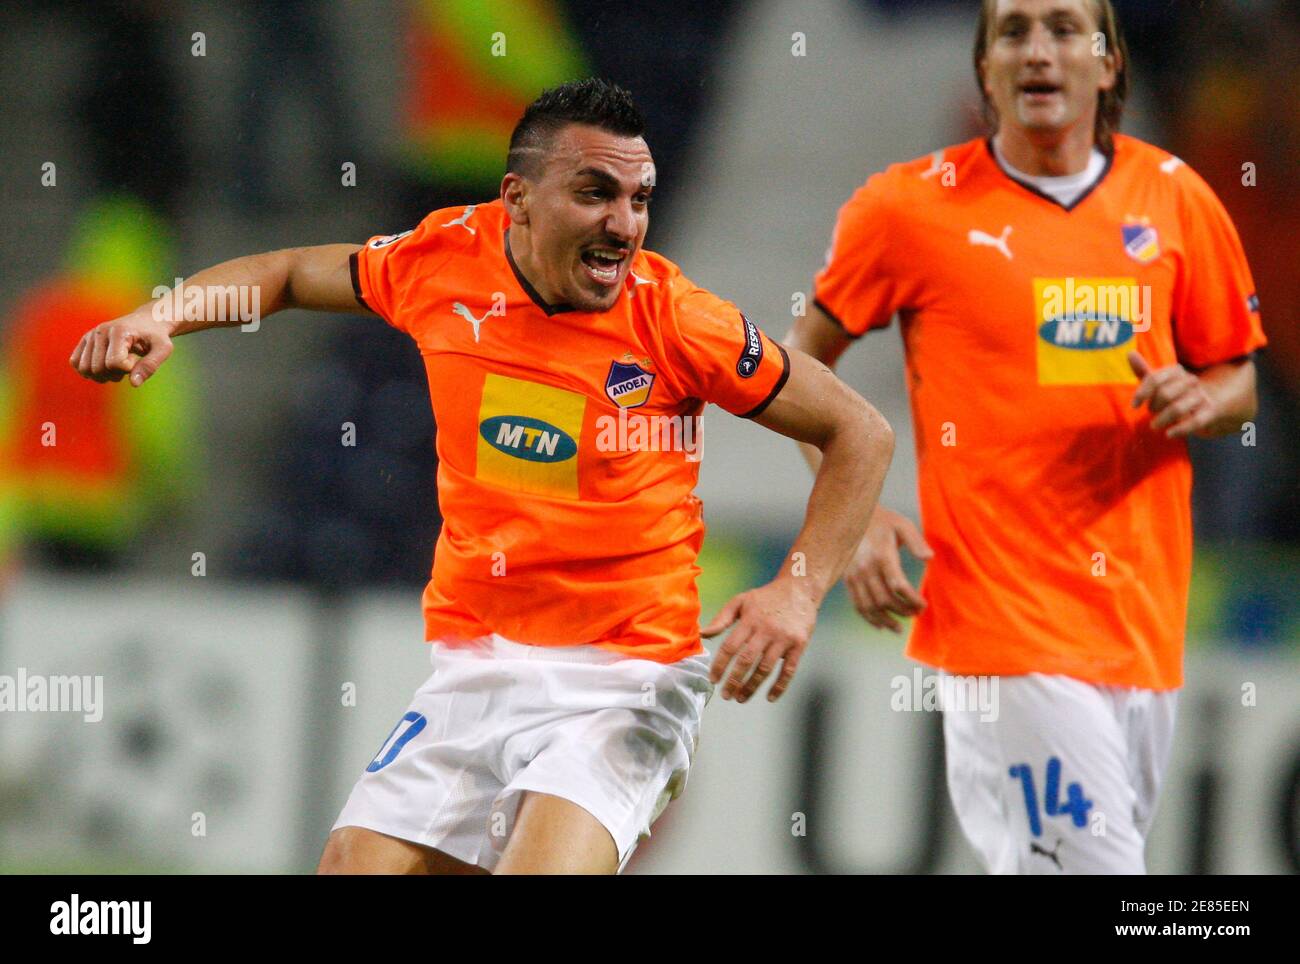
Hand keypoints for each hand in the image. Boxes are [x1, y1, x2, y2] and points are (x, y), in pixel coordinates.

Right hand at [70, 310, 173, 385]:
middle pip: (98, 369)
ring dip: (103, 375)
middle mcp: (100, 331)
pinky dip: (90, 371)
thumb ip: (150, 366)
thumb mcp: (163, 349)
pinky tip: (105, 365)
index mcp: (119, 331)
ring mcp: (90, 335)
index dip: (128, 369)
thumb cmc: (156, 336)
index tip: (136, 359)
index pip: (115, 363)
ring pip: (85, 369)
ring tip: (117, 364)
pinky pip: (76, 363)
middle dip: (116, 374)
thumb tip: (134, 384)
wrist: (147, 321)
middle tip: (129, 362)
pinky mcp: (85, 341)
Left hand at [703, 578, 817, 703]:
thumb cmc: (766, 597)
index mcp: (750, 620)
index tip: (713, 680)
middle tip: (726, 695)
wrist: (799, 589)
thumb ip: (721, 618)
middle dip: (734, 681)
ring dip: (752, 686)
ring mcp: (784, 639)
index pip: (730, 647)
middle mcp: (766, 630)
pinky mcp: (799, 645)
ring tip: (741, 698)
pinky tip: (770, 697)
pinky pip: (789, 670)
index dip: (720, 665)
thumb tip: (702, 634)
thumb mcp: (741, 601)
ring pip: (766, 668)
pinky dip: (779, 686)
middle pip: (747, 660)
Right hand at [845, 506, 931, 633]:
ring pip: (869, 606)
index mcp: (881, 555)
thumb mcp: (901, 524)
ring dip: (885, 620)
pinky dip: (868, 618)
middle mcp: (866, 568)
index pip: (898, 585)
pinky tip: (880, 626)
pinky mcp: (848, 580)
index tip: (923, 605)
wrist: (850, 517)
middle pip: (884, 599)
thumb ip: (916, 541)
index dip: (912, 599)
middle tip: (915, 614)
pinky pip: (857, 604)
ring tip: (899, 629)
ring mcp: (854, 576)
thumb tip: (929, 558)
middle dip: (902, 611)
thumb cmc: (882, 521)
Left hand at [1128, 351, 1218, 437]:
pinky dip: (1181, 429)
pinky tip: (1169, 434)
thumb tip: (1130, 353)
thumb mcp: (1158, 382)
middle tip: (1151, 412)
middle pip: (1165, 394)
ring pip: (1178, 408)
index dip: (1142, 393)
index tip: (1134, 406)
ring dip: (1163, 419)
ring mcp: (1201, 396)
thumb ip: (1144, 371)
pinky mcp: (1210, 411)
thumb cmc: (1175, 392)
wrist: (1206, 403)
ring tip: (1154, 425)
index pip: (1155, 379)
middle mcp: (1190, 381)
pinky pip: (1196, 421)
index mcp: (1176, 371)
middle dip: (1154, 406)